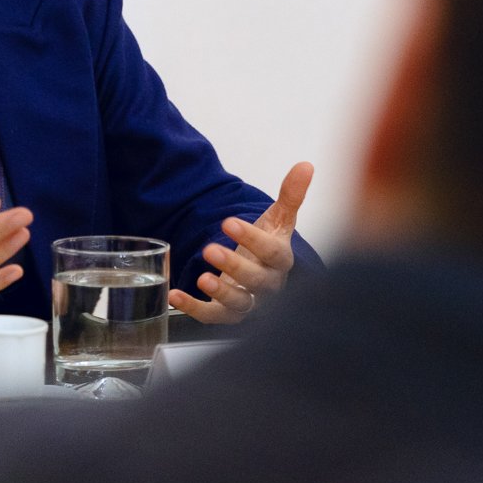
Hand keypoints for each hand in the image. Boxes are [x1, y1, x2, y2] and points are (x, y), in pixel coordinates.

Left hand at [169, 160, 312, 325]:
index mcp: (281, 261)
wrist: (259, 272)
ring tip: (202, 277)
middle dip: (234, 266)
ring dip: (220, 292)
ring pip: (239, 303)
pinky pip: (213, 317)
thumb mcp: (278, 220)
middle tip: (211, 249)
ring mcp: (250, 303)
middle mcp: (268, 285)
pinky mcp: (228, 315)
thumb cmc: (268, 245)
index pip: (272, 252)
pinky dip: (194, 309)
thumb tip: (306, 165)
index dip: (252, 239)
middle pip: (256, 281)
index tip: (229, 222)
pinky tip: (176, 295)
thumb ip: (291, 195)